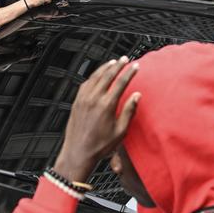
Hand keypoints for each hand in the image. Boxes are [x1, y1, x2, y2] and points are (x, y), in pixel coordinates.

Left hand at [53, 57, 141, 181]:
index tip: (136, 67)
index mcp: (106, 106)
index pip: (120, 83)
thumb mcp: (120, 131)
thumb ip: (129, 111)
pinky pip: (85, 84)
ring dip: (104, 68)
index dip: (129, 73)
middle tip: (124, 59)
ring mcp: (83, 99)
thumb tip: (136, 96)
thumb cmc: (99, 146)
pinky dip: (93, 76)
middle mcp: (93, 99)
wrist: (78, 153)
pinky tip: (96, 75)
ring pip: (94, 77)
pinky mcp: (76, 102)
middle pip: (107, 75)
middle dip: (117, 65)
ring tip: (112, 62)